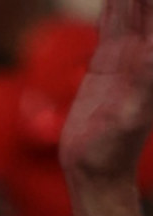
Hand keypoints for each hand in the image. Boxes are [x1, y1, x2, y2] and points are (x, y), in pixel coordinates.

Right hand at [61, 0, 152, 184]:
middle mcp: (145, 47)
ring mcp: (127, 51)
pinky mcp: (108, 60)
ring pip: (130, 3)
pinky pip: (112, 17)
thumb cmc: (113, 152)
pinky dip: (113, 1)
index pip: (151, 11)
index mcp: (152, 56)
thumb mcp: (130, 114)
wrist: (94, 173)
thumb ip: (144, 77)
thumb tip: (150, 50)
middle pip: (145, 2)